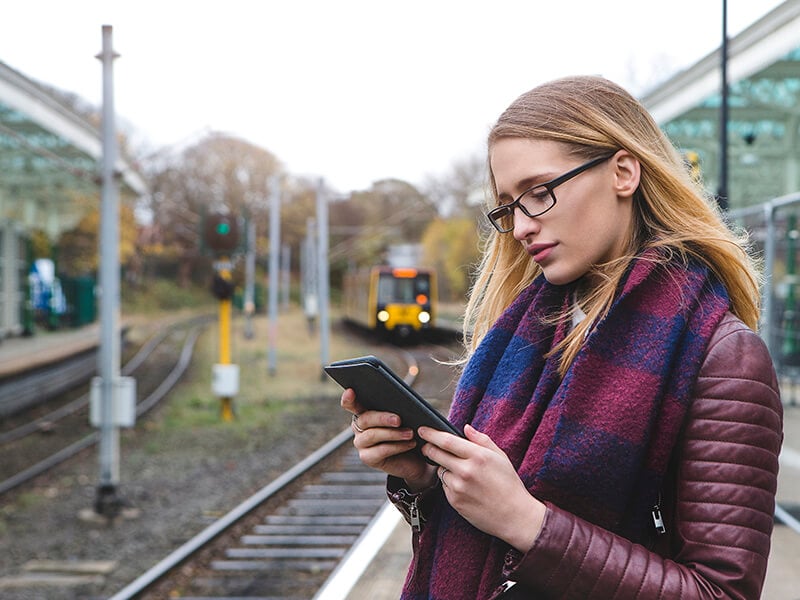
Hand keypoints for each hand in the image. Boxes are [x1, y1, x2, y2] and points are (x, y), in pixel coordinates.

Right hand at [340, 389, 435, 488]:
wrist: (413, 458)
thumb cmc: (406, 433)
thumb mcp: (403, 418)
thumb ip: (396, 410)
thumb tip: (401, 402)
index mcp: (363, 413)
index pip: (351, 404)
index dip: (348, 399)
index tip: (351, 391)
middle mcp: (358, 428)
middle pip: (365, 419)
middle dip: (382, 418)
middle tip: (398, 419)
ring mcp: (361, 444)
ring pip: (373, 435)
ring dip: (393, 434)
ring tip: (410, 433)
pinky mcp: (367, 458)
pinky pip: (381, 450)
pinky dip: (398, 446)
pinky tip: (410, 443)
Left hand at [419, 424, 544, 551]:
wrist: (514, 516)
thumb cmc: (509, 484)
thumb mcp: (500, 457)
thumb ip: (481, 440)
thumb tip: (466, 428)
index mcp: (478, 456)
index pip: (446, 441)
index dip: (431, 434)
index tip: (423, 429)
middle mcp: (465, 471)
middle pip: (436, 454)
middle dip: (428, 448)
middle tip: (426, 446)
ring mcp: (458, 487)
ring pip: (440, 471)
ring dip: (443, 467)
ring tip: (460, 472)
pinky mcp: (454, 501)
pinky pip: (444, 486)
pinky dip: (449, 483)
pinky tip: (464, 487)